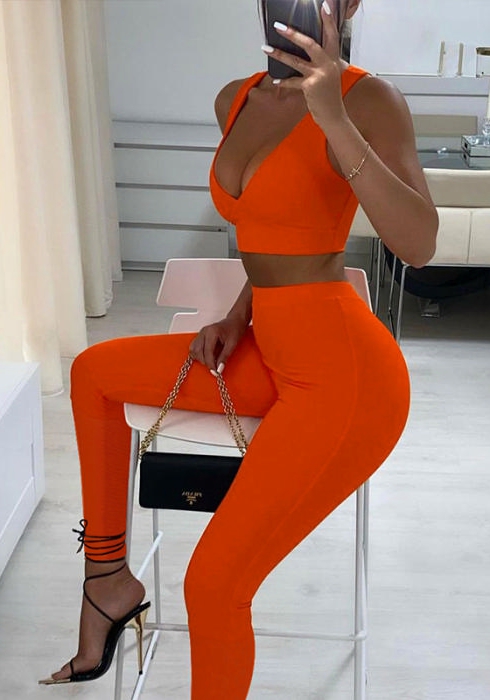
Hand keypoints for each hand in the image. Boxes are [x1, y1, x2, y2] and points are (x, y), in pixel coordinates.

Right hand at [189, 316, 247, 372]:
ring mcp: (201, 333)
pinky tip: (206, 356)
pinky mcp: (200, 336)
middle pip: (198, 351)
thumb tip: (219, 368)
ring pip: (193, 350)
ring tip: (211, 361)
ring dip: (200, 358)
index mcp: (212, 332)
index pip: (207, 352)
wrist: (235, 322)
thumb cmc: (235, 329)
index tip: (215, 372)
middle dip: (205, 362)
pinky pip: (194, 347)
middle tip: (214, 367)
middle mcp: (204, 332)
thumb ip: (224, 357)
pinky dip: (198, 354)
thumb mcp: (232, 344)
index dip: (210, 364)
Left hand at [263, 1, 346, 129]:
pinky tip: (275, 80)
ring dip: (279, 54)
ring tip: (265, 47)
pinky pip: (293, 81)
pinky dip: (283, 81)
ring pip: (296, 61)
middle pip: (310, 44)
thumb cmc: (330, 97)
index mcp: (335, 60)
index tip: (323, 5)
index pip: (332, 35)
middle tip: (279, 26)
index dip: (328, 20)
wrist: (334, 116)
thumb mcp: (331, 76)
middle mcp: (328, 64)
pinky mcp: (310, 86)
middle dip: (293, 34)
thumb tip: (311, 52)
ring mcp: (319, 75)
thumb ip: (324, 63)